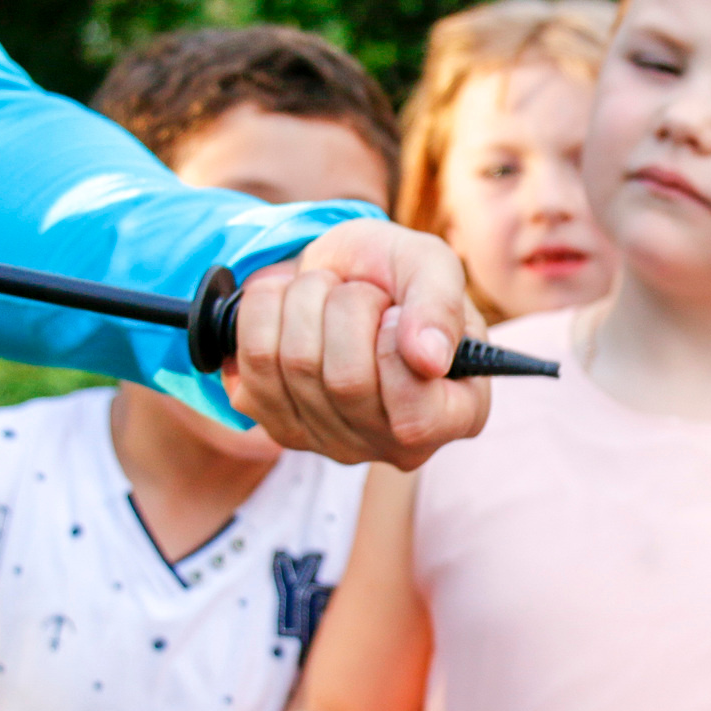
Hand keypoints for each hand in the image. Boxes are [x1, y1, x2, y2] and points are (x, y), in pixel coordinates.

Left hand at [226, 220, 489, 469]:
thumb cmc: (395, 273)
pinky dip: (265, 310)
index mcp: (457, 413)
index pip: (416, 417)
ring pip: (297, 366)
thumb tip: (427, 358)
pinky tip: (291, 310)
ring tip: (326, 294)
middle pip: (346, 383)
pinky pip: (253, 363)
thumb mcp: (430, 265)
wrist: (339, 270)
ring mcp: (336, 444)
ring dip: (306, 301)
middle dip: (346, 306)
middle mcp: (399, 445)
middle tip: (360, 291)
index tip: (395, 313)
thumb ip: (439, 305)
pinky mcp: (280, 427)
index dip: (394, 349)